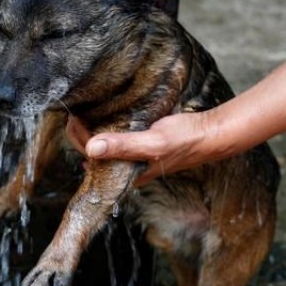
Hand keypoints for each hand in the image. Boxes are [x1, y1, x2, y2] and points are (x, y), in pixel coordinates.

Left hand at [67, 111, 222, 185]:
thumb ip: (123, 146)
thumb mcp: (152, 142)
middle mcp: (128, 167)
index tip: (75, 119)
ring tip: (85, 111)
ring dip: (94, 129)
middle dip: (82, 135)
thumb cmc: (185, 141)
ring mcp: (135, 154)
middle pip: (95, 153)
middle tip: (75, 112)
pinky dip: (109, 126)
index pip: (91, 159)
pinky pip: (118, 136)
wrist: (210, 133)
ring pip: (106, 144)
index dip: (80, 140)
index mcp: (127, 174)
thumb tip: (91, 148)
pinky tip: (105, 114)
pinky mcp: (142, 142)